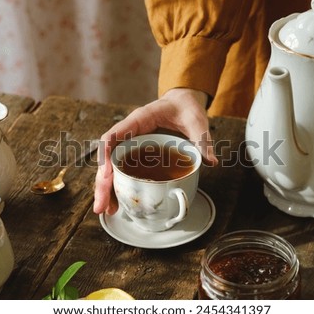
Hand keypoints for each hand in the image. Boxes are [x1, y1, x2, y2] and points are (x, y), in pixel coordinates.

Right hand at [93, 88, 217, 214]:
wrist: (182, 103)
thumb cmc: (185, 108)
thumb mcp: (196, 121)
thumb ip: (202, 139)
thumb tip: (211, 162)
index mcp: (139, 119)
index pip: (114, 135)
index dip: (106, 155)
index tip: (107, 174)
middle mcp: (129, 132)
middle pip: (108, 157)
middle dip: (103, 182)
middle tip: (102, 206)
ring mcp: (130, 143)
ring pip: (111, 166)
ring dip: (106, 188)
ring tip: (107, 210)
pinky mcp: (135, 153)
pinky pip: (121, 169)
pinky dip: (117, 185)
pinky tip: (117, 202)